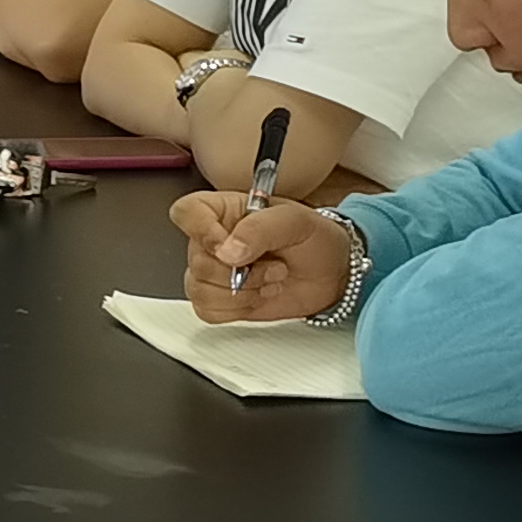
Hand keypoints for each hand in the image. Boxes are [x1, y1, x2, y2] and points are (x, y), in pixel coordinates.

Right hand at [172, 192, 351, 322]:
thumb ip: (260, 229)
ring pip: (200, 289)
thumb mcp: (297, 221)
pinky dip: (238, 309)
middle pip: (197, 260)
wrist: (335, 273)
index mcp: (224, 211)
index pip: (187, 213)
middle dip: (241, 272)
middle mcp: (214, 240)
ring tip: (271, 280)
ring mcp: (215, 272)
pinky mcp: (221, 300)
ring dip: (243, 292)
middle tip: (274, 265)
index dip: (200, 231)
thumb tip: (227, 251)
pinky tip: (260, 295)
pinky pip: (208, 311)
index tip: (228, 246)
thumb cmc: (317, 239)